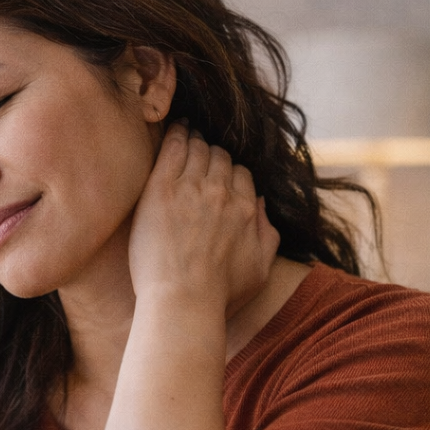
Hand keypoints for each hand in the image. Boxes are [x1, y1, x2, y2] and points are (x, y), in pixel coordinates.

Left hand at [128, 123, 278, 315]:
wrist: (183, 301)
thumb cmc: (218, 295)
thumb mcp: (260, 269)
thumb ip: (267, 234)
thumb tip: (261, 207)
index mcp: (245, 209)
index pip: (241, 175)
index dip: (229, 174)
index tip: (219, 176)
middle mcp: (222, 193)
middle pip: (219, 158)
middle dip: (211, 155)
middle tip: (199, 152)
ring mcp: (191, 188)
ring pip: (197, 149)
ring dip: (193, 141)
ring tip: (186, 135)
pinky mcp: (162, 189)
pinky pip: (172, 149)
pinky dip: (175, 135)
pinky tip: (173, 129)